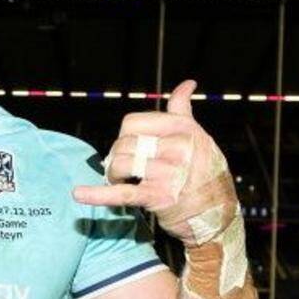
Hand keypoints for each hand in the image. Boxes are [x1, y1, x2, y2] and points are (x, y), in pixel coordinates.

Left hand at [71, 79, 236, 246]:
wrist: (219, 215)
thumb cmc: (205, 173)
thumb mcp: (199, 137)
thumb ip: (183, 111)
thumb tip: (187, 84)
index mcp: (184, 129)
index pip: (132, 122)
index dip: (124, 135)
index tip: (129, 147)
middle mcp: (178, 149)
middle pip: (124, 143)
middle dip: (116, 155)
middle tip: (123, 169)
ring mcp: (168, 173)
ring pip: (120, 164)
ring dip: (112, 174)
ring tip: (118, 181)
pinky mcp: (159, 198)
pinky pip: (122, 193)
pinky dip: (98, 194)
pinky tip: (79, 194)